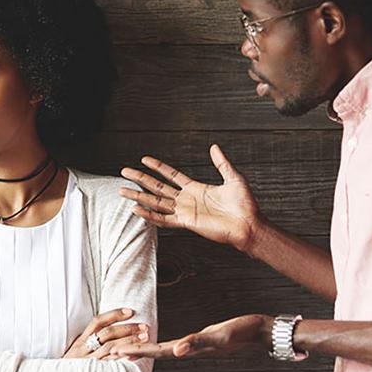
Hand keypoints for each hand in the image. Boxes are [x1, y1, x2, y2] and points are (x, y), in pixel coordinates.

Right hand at [63, 308, 149, 359]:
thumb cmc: (70, 366)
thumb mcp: (76, 349)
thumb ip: (90, 339)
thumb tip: (109, 327)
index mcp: (80, 340)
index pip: (98, 322)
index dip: (114, 314)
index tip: (131, 311)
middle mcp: (84, 349)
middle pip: (108, 334)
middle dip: (128, 328)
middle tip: (144, 327)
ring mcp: (88, 361)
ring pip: (111, 348)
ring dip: (130, 341)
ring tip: (144, 338)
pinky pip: (110, 364)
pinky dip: (123, 358)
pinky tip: (134, 354)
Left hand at [110, 315, 271, 359]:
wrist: (264, 332)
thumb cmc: (244, 333)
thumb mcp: (221, 336)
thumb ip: (199, 342)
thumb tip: (177, 350)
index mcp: (193, 348)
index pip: (159, 351)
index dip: (138, 351)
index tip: (118, 352)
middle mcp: (194, 347)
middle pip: (158, 351)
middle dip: (136, 351)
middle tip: (113, 352)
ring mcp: (201, 344)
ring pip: (169, 348)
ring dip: (149, 349)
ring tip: (130, 350)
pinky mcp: (209, 339)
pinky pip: (187, 344)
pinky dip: (178, 345)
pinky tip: (171, 348)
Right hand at [120, 144, 261, 252]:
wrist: (248, 225)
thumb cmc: (244, 205)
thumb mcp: (233, 178)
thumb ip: (221, 163)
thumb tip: (214, 146)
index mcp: (195, 188)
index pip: (171, 175)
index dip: (158, 166)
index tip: (144, 159)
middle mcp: (186, 200)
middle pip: (157, 187)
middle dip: (140, 179)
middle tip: (124, 171)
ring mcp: (185, 211)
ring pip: (156, 202)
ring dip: (139, 196)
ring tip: (122, 190)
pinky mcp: (186, 223)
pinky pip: (163, 219)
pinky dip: (149, 215)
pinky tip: (136, 209)